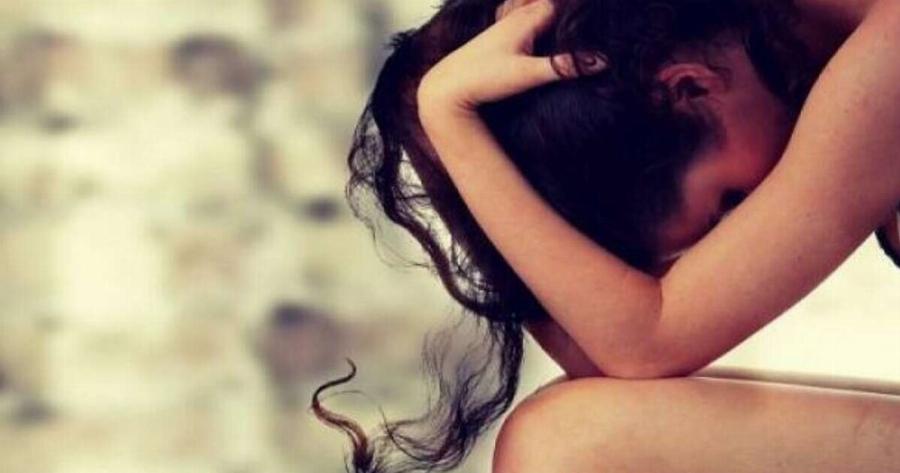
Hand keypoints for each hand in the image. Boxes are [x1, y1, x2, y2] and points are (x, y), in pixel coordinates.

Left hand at [417, 0, 604, 113]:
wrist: (447, 87)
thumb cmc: (484, 79)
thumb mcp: (528, 75)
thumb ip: (564, 67)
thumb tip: (603, 61)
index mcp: (528, 19)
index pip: (565, 5)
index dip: (583, 10)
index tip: (607, 12)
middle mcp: (517, 16)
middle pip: (551, 5)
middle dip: (569, 10)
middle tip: (598, 15)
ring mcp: (506, 25)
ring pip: (534, 7)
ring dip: (551, 10)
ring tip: (571, 16)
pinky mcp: (498, 38)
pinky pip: (520, 16)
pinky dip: (533, 14)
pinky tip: (537, 20)